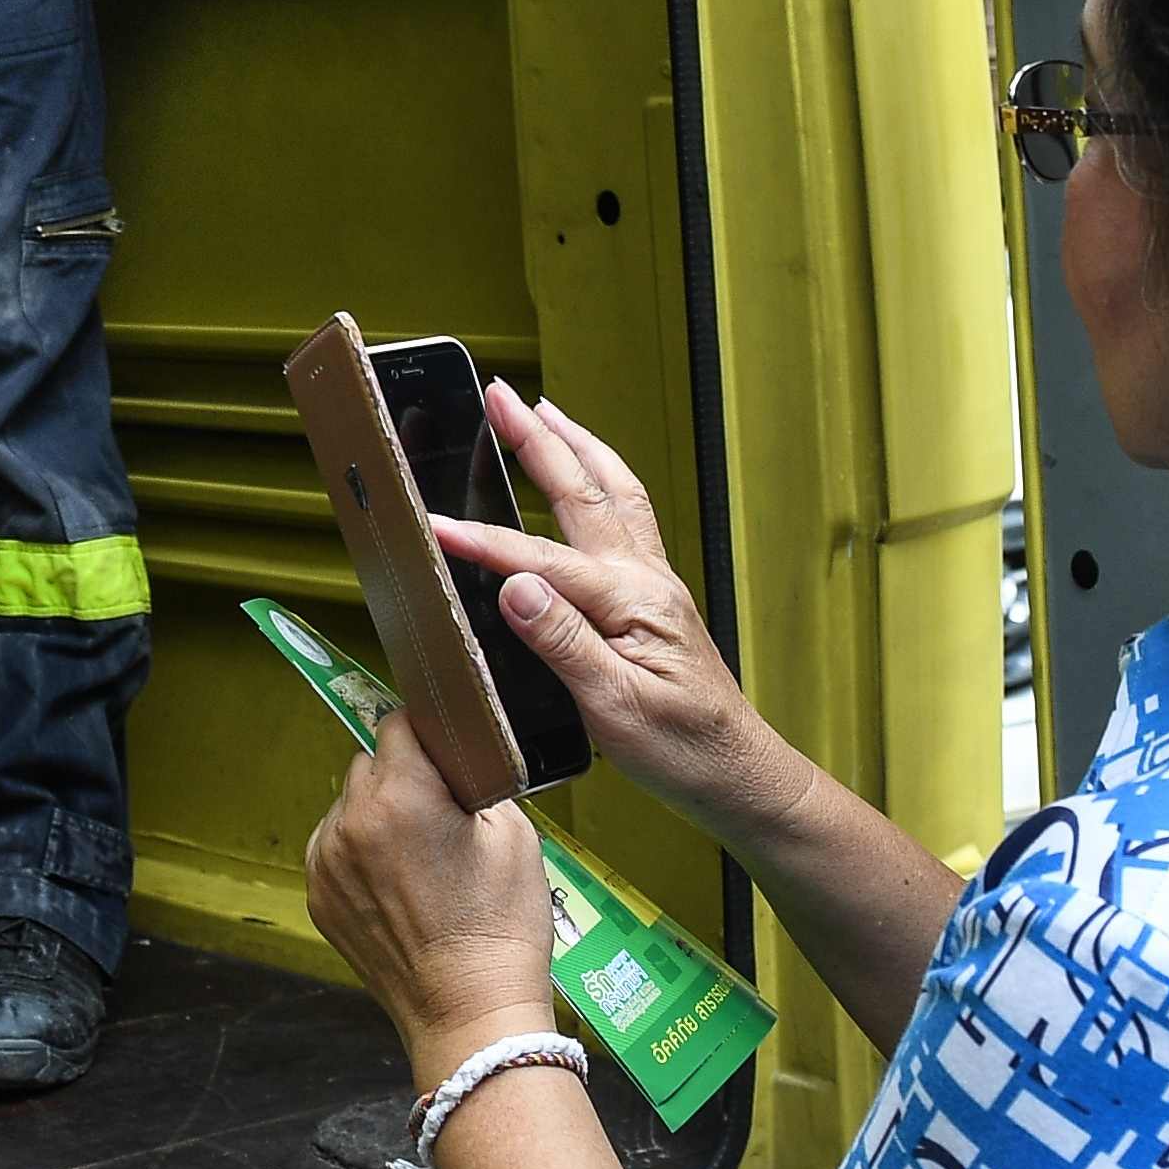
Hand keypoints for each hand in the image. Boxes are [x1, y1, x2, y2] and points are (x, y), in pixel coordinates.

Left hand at [305, 712, 562, 1091]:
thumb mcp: (513, 833)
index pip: (398, 724)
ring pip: (347, 805)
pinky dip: (359, 853)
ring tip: (419, 857)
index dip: (428, 736)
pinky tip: (397, 882)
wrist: (469, 1010)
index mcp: (400, 795)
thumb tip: (453, 761)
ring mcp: (327, 863)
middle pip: (369, 763)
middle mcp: (351, 822)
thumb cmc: (500, 927)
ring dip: (376, 814)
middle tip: (440, 814)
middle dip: (402, 776)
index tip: (445, 755)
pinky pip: (334, 848)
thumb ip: (474, 779)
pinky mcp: (319, 897)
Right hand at [449, 383, 970, 1049]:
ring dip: (575, 446)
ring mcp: (653, 583)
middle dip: (537, 438)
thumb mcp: (615, 710)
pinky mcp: (654, 598)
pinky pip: (625, 517)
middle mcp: (644, 578)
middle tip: (497, 394)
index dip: (482, 541)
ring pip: (612, 493)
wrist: (738, 774)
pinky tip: (585, 478)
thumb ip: (564, 644)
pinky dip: (600, 480)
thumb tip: (516, 588)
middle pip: (583, 490)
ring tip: (541, 411)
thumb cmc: (682, 751)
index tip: (431, 524)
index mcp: (629, 601)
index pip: (539, 560)